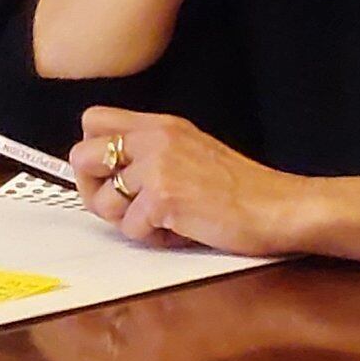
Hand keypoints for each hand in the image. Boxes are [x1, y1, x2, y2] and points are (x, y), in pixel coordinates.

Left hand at [70, 107, 317, 253]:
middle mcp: (154, 138)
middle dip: (95, 190)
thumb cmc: (240, 190)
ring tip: (163, 221)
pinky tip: (181, 231)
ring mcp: (158, 165)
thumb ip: (150, 153)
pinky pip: (130, 228)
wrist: (278, 207)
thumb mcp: (191, 152)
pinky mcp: (164, 196)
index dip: (93, 154)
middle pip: (81, 156)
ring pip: (103, 200)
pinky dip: (153, 239)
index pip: (93, 120)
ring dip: (127, 221)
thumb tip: (104, 174)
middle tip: (126, 207)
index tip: (111, 176)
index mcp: (160, 125)